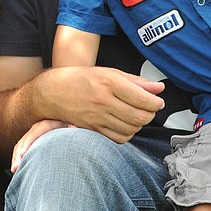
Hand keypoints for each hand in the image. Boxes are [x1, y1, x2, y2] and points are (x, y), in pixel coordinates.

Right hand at [11, 119, 69, 171]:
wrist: (62, 120)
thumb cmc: (65, 124)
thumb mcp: (68, 124)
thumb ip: (70, 126)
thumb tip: (74, 127)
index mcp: (44, 125)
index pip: (32, 135)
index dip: (26, 145)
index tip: (22, 155)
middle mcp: (35, 128)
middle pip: (23, 142)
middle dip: (18, 155)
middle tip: (15, 167)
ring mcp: (31, 133)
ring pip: (19, 146)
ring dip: (16, 157)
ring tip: (14, 169)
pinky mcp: (29, 139)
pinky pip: (19, 148)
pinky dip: (16, 157)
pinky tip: (15, 167)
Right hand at [41, 66, 164, 143]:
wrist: (52, 92)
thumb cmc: (81, 78)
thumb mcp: (108, 72)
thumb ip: (135, 81)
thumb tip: (159, 88)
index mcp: (108, 82)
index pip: (143, 99)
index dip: (156, 103)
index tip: (157, 101)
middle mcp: (103, 101)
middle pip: (140, 117)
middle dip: (150, 114)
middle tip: (149, 109)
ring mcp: (97, 117)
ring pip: (132, 129)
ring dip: (139, 124)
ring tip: (137, 115)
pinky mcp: (93, 129)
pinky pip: (119, 138)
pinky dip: (128, 134)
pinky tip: (125, 124)